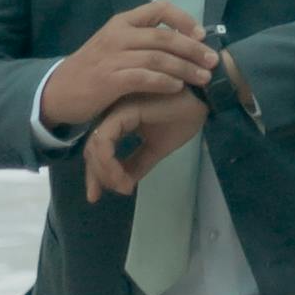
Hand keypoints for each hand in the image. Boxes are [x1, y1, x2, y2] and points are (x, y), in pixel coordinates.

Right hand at [41, 5, 218, 135]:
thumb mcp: (114, 46)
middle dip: (193, 48)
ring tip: (203, 78)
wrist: (57, 92)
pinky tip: (178, 88)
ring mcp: (113, 57)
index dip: (184, 18)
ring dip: (185, 68)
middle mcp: (118, 35)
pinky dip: (164, 82)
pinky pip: (144, 77)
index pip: (159, 8)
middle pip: (164, 36)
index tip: (201, 33)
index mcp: (121, 22)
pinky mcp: (109, 80)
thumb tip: (182, 41)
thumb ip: (141, 41)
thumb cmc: (92, 70)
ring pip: (158, 57)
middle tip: (212, 61)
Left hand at [84, 90, 207, 200]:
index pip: (98, 149)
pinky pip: (105, 141)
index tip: (95, 196)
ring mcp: (116, 111)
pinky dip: (109, 163)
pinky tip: (124, 178)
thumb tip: (123, 184)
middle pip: (91, 149)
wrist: (203, 99)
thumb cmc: (183, 115)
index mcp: (119, 119)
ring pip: (95, 146)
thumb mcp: (157, 147)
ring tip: (122, 187)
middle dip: (95, 176)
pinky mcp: (124, 111)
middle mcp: (113, 114)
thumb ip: (138, 163)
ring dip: (104, 172)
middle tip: (100, 195)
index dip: (95, 173)